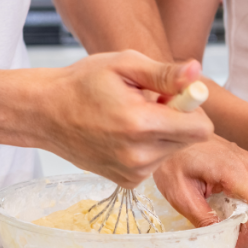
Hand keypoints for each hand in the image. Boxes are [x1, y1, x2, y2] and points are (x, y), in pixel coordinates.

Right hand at [38, 50, 213, 187]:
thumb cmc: (83, 83)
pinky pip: (155, 163)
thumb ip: (164, 73)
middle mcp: (140, 155)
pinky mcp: (128, 182)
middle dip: (177, 120)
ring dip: (162, 134)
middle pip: (189, 141)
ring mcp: (133, 172)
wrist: (45, 113)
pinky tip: (124, 135)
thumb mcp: (124, 65)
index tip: (174, 97)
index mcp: (142, 124)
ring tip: (132, 118)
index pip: (201, 130)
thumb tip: (196, 73)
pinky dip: (148, 148)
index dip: (193, 109)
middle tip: (147, 104)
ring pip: (172, 151)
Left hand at [153, 136, 247, 247]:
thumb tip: (219, 243)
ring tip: (215, 231)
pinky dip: (236, 211)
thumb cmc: (173, 156)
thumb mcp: (179, 192)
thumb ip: (202, 218)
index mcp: (235, 170)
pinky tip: (219, 213)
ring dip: (237, 224)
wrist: (175, 129)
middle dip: (240, 236)